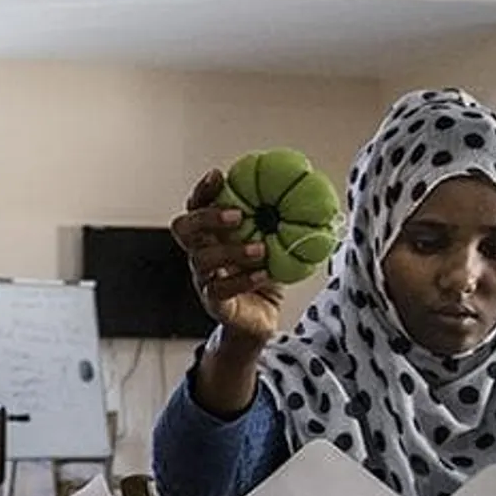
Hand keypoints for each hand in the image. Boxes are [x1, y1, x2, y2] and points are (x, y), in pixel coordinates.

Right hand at [171, 169, 286, 345]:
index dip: (202, 191)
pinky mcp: (214, 302)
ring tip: (260, 249)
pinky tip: (263, 274)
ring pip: (200, 259)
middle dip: (206, 217)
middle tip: (237, 214)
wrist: (259, 320)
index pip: (195, 206)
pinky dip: (242, 280)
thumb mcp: (272, 244)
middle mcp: (201, 253)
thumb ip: (278, 223)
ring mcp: (204, 278)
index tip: (219, 175)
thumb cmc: (263, 275)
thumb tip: (311, 193)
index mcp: (211, 235)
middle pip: (183, 227)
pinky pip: (219, 289)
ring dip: (231, 250)